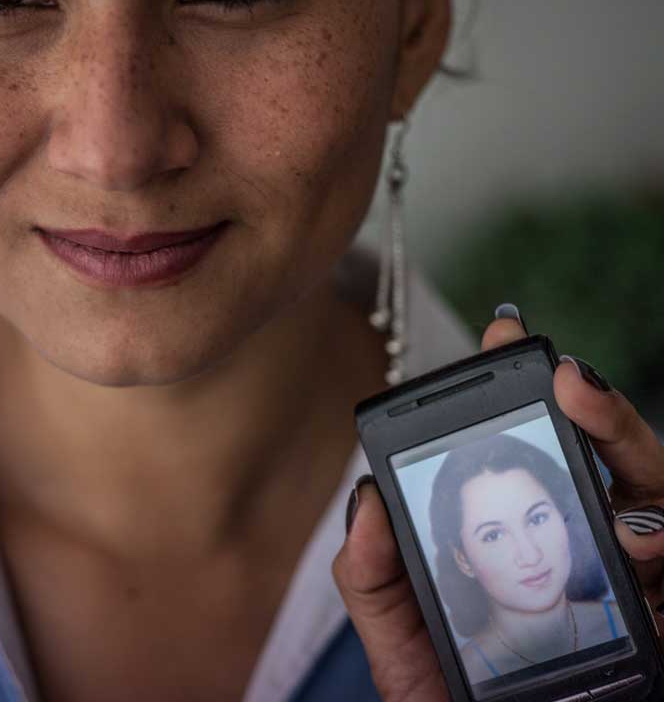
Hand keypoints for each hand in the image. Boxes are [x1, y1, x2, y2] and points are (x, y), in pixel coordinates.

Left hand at [333, 306, 663, 701]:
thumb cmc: (450, 697)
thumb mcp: (398, 634)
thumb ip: (373, 572)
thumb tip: (367, 500)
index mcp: (515, 534)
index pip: (521, 447)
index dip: (515, 389)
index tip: (500, 337)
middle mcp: (576, 542)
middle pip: (595, 453)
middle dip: (582, 396)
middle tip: (558, 364)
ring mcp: (624, 577)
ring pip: (649, 488)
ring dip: (625, 438)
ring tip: (588, 407)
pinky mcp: (659, 615)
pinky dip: (658, 529)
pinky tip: (632, 528)